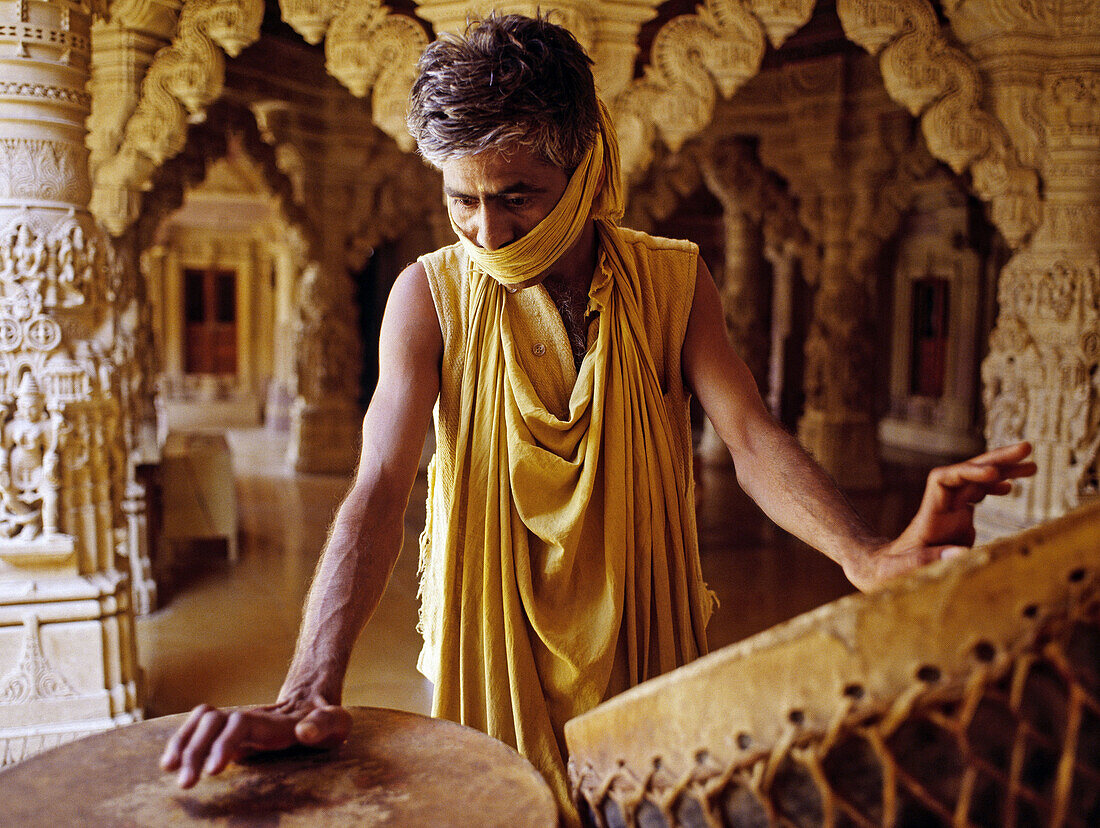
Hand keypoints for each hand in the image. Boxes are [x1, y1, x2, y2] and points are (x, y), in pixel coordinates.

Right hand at [159, 694, 351, 787]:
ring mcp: (236, 724)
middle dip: (196, 749)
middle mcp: (249, 718)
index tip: (215, 770)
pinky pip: (198, 731)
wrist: (312, 701)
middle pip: (213, 721)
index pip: (241, 723)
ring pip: (201, 722)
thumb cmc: (326, 719)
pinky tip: (170, 763)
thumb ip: (324, 724)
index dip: (225, 742)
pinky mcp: (229, 735)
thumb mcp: (336, 721)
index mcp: (274, 721)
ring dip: (182, 744)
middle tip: (186, 783)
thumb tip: (303, 732)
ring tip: (170, 771)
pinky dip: (181, 743)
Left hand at [846, 442, 1035, 590]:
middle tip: (1026, 449)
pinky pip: (977, 496)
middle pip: (966, 473)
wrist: (879, 571)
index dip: (968, 472)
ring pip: (976, 482)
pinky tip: (1011, 487)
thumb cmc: (885, 573)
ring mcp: (950, 513)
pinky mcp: (957, 522)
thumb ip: (925, 561)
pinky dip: (994, 488)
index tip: (994, 474)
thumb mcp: (897, 571)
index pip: (944, 479)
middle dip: (994, 460)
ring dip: (1001, 470)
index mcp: (929, 516)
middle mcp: (941, 508)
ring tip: (1030, 464)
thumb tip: (961, 553)